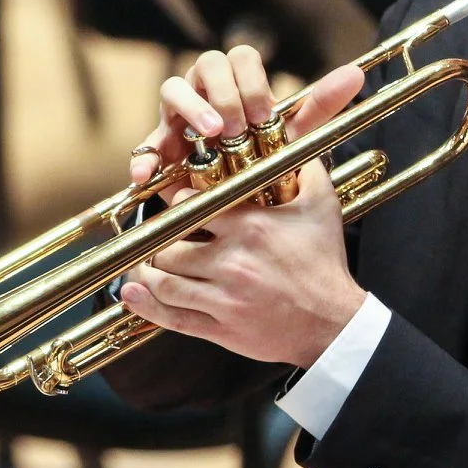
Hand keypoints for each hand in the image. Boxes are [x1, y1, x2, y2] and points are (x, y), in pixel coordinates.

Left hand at [119, 157, 366, 367]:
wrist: (334, 323)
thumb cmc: (326, 263)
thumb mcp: (322, 206)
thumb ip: (306, 167)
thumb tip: (294, 139)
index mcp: (250, 225)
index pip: (190, 206)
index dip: (174, 202)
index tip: (172, 202)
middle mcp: (231, 260)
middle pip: (169, 244)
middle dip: (158, 239)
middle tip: (156, 236)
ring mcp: (223, 297)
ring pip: (164, 280)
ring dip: (147, 272)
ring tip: (143, 264)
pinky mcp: (221, 328)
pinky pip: (173, 317)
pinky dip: (146, 306)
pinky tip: (133, 295)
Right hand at [128, 46, 364, 188]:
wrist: (234, 197)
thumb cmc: (261, 154)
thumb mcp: (290, 134)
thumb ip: (319, 105)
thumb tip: (357, 74)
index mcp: (237, 81)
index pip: (240, 56)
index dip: (252, 82)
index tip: (264, 116)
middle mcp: (205, 89)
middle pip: (206, 63)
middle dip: (224, 93)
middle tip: (239, 127)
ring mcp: (177, 116)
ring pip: (172, 89)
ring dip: (191, 108)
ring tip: (211, 134)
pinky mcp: (159, 147)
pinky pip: (145, 144)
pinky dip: (144, 156)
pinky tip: (148, 173)